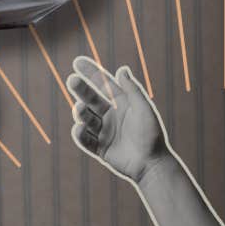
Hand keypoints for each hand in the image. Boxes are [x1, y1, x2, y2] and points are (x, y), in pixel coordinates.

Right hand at [66, 55, 171, 183]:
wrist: (152, 164)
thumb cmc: (151, 134)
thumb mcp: (143, 108)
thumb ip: (132, 90)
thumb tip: (122, 69)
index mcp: (121, 103)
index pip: (103, 84)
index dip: (91, 73)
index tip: (77, 62)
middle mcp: (110, 115)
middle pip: (90, 99)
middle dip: (81, 89)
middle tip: (72, 80)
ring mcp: (104, 131)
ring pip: (86, 118)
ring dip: (80, 112)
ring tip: (80, 108)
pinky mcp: (100, 148)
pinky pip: (85, 139)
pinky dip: (79, 134)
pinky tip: (79, 127)